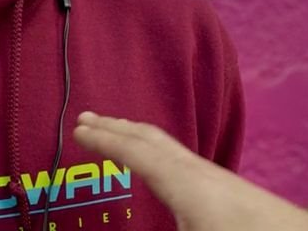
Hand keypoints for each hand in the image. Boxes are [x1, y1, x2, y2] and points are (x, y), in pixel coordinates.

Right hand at [73, 112, 307, 230]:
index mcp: (184, 182)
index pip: (134, 151)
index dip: (103, 139)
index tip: (77, 129)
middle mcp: (199, 171)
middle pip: (151, 138)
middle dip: (117, 126)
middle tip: (87, 118)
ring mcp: (217, 177)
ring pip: (170, 146)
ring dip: (138, 137)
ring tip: (117, 135)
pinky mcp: (230, 190)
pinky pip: (182, 158)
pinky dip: (159, 151)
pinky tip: (162, 168)